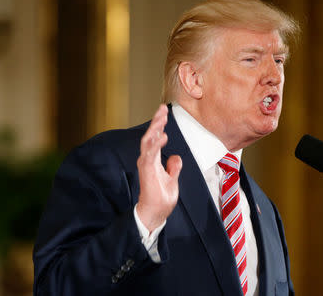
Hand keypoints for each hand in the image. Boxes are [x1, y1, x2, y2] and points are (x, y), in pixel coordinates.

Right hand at [136, 104, 182, 232]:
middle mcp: (148, 160)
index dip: (159, 125)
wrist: (156, 213)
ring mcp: (146, 164)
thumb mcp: (172, 179)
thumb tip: (176, 157)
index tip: (164, 112)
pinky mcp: (147, 171)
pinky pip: (150, 154)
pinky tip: (162, 136)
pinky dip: (156, 144)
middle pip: (150, 136)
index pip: (155, 138)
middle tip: (162, 109)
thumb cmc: (162, 198)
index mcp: (153, 160)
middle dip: (156, 122)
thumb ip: (173, 167)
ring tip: (161, 118)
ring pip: (148, 142)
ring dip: (154, 129)